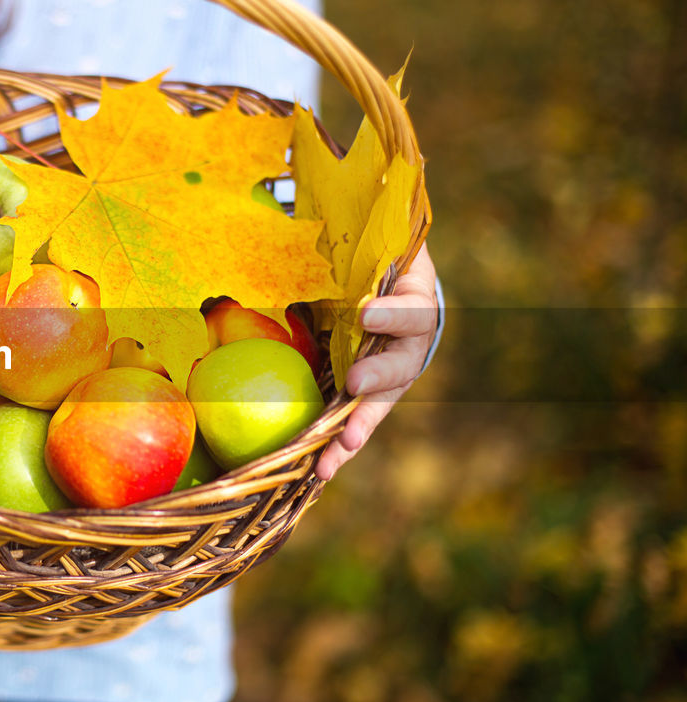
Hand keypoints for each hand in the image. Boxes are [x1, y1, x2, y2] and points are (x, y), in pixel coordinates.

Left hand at [315, 242, 438, 480]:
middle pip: (400, 366)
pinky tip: (319, 471)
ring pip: (377, 407)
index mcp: (415, 301)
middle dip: (377, 378)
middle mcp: (409, 344)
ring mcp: (390, 376)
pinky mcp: (368, 398)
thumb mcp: (367, 250)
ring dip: (355, 432)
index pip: (412, 308)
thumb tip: (286, 231)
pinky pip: (355, 423)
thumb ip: (342, 251)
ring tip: (336, 453)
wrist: (382, 282)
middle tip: (355, 385)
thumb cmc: (371, 261)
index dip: (391, 314)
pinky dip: (338, 447)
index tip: (365, 313)